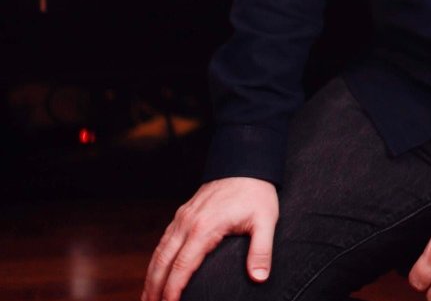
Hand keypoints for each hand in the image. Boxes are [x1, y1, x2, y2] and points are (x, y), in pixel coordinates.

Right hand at [141, 176, 278, 300]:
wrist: (247, 162)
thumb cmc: (257, 193)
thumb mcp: (266, 221)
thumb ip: (261, 250)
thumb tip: (259, 277)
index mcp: (205, 228)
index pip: (182, 267)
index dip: (173, 291)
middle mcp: (188, 223)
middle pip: (163, 262)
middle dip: (154, 289)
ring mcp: (183, 217)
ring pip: (159, 252)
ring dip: (151, 277)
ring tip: (147, 299)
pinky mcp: (183, 213)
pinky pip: (164, 240)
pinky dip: (156, 260)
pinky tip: (155, 272)